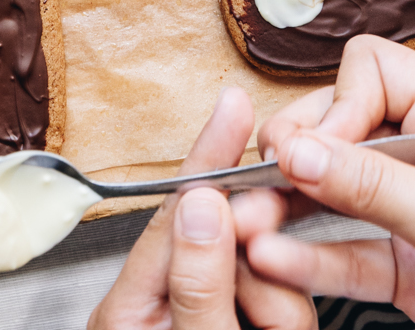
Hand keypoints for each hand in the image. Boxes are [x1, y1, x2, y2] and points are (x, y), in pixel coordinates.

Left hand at [89, 86, 312, 329]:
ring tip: (263, 328)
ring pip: (264, 271)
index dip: (209, 158)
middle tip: (267, 248)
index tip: (233, 106)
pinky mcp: (244, 327)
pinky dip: (284, 318)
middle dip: (256, 245)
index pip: (173, 216)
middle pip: (225, 236)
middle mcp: (167, 307)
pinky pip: (280, 303)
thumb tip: (205, 207)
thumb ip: (197, 286)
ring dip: (278, 301)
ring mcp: (208, 320)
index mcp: (130, 309)